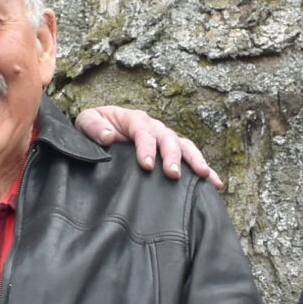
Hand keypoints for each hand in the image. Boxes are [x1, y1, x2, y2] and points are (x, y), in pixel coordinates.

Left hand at [75, 105, 224, 188]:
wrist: (99, 131)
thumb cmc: (95, 128)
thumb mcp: (87, 121)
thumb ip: (93, 127)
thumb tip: (108, 137)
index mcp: (133, 119)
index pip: (143, 131)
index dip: (146, 147)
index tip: (146, 165)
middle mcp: (153, 127)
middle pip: (168, 138)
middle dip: (172, 156)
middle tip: (173, 175)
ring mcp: (165, 139)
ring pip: (184, 146)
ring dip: (195, 160)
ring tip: (204, 176)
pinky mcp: (171, 152)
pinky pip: (190, 158)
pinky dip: (204, 169)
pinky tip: (216, 184)